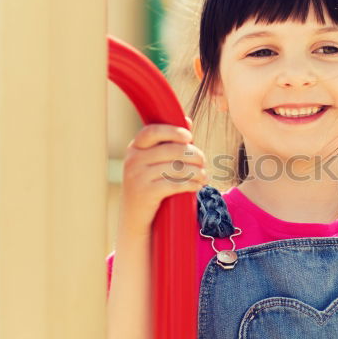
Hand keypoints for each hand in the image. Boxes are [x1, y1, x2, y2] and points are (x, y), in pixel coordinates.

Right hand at [117, 116, 208, 235]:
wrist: (134, 218)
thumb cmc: (150, 185)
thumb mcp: (154, 162)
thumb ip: (170, 143)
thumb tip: (188, 120)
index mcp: (135, 148)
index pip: (153, 131)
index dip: (173, 131)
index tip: (189, 137)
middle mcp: (133, 160)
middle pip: (172, 150)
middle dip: (194, 155)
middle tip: (204, 162)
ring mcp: (137, 177)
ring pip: (177, 168)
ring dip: (196, 172)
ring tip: (204, 176)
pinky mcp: (146, 193)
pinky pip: (175, 184)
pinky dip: (191, 184)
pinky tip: (198, 186)